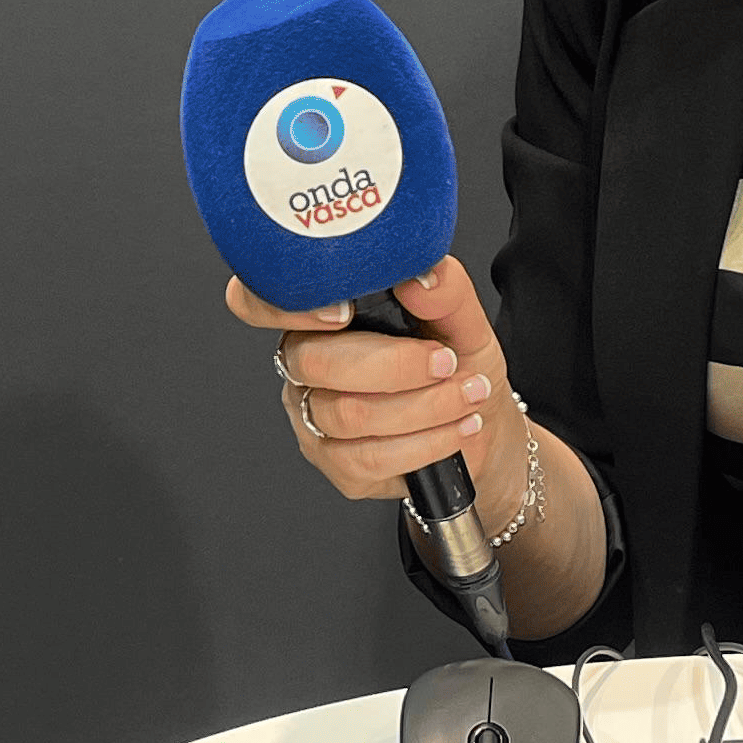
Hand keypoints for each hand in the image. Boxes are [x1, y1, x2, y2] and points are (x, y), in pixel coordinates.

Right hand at [228, 257, 504, 504]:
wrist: (483, 424)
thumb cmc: (458, 363)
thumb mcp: (461, 317)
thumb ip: (446, 290)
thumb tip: (421, 277)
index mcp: (319, 316)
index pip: (259, 303)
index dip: (285, 308)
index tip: (344, 312)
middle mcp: (305, 366)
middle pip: (315, 362)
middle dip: (394, 364)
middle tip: (446, 361)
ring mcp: (314, 418)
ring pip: (348, 413)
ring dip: (423, 406)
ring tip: (467, 394)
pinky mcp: (337, 465)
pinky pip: (369, 457)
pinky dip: (426, 441)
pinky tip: (458, 427)